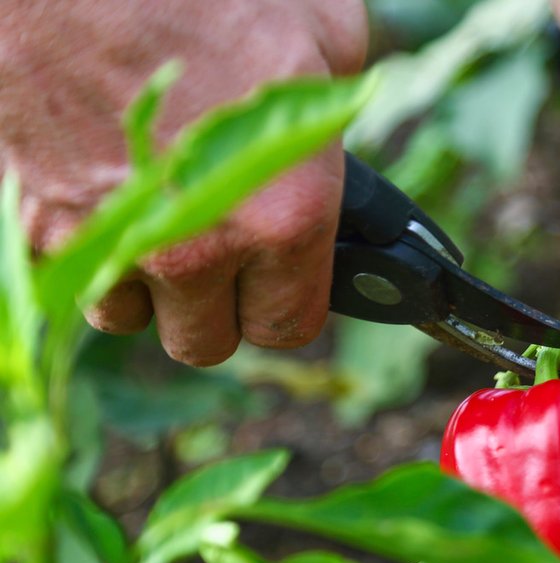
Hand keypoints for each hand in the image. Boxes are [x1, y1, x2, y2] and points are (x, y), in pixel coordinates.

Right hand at [0, 0, 367, 364]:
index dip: (286, 301)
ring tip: (152, 209)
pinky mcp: (30, 223)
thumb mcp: (322, 35)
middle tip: (216, 242)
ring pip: (125, 314)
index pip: (289, 325)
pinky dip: (80, 243)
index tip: (280, 278)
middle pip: (204, 339)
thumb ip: (334, 118)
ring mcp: (108, 242)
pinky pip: (65, 272)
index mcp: (283, 215)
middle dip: (214, 301)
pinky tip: (96, 185)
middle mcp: (196, 248)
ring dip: (141, 279)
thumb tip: (339, 149)